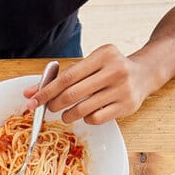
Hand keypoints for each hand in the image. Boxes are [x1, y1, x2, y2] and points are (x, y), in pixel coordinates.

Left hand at [23, 45, 157, 124]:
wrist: (145, 73)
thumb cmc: (109, 69)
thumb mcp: (89, 65)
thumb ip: (61, 77)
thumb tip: (29, 93)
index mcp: (103, 55)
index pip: (67, 76)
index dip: (46, 91)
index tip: (32, 101)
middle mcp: (115, 70)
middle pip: (73, 94)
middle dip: (54, 104)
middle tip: (49, 108)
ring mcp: (123, 89)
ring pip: (83, 109)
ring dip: (68, 115)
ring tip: (66, 114)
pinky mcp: (127, 105)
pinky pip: (96, 118)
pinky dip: (86, 119)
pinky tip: (87, 114)